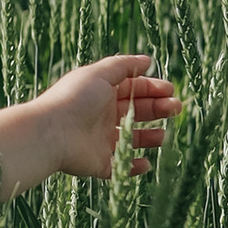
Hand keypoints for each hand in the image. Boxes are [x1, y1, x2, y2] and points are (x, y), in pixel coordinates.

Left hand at [35, 53, 179, 182]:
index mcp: (102, 94)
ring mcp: (101, 141)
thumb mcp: (100, 74)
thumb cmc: (74, 99)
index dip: (153, 89)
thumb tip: (147, 61)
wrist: (52, 133)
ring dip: (150, 137)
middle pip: (137, 112)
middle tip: (175, 108)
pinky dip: (136, 166)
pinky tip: (146, 162)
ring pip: (132, 139)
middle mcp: (103, 116)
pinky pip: (122, 167)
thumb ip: (124, 66)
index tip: (171, 90)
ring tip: (162, 135)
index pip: (133, 89)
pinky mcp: (100, 164)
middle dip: (158, 109)